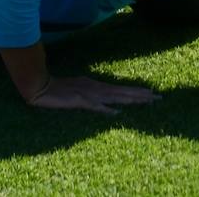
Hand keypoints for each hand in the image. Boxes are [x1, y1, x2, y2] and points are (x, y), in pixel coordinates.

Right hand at [25, 75, 160, 114]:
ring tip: (146, 101)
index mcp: (96, 86)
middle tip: (158, 97)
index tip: (151, 93)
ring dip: (130, 100)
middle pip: (122, 92)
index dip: (136, 92)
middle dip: (140, 95)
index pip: (121, 90)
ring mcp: (88, 94)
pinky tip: (116, 114)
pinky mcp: (79, 101)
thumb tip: (107, 105)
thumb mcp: (78, 91)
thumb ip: (92, 97)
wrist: (40, 85)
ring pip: (114, 98)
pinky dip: (105, 110)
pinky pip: (94, 107)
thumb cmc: (58, 89)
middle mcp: (96, 89)